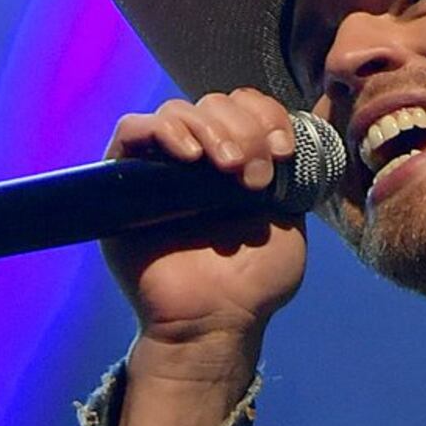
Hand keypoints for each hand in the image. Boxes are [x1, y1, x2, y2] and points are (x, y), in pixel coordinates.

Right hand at [103, 90, 309, 354]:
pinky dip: (162, 131)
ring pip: (179, 111)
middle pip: (215, 103)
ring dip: (212, 130)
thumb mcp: (290, 223)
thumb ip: (296, 177)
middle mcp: (197, 160)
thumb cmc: (252, 283)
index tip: (284, 151)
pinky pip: (132, 130)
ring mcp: (158, 168)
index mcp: (236, 162)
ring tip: (228, 170)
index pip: (246, 106)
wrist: (215, 322)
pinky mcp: (121, 181)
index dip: (267, 116)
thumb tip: (304, 128)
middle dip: (244, 130)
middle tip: (254, 176)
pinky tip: (189, 158)